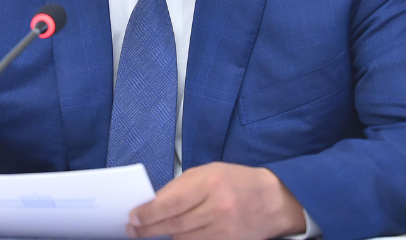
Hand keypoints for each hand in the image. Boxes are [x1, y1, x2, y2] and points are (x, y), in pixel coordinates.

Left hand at [126, 162, 305, 239]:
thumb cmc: (236, 182)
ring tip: (157, 228)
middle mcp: (219, 208)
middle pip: (174, 224)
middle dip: (149, 228)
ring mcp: (224, 230)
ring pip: (183, 238)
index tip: (133, 218)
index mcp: (211, 183)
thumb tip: (151, 203)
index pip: (171, 204)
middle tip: (134, 229)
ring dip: (167, 234)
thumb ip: (179, 187)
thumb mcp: (207, 172)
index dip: (148, 214)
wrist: (272, 201)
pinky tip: (178, 234)